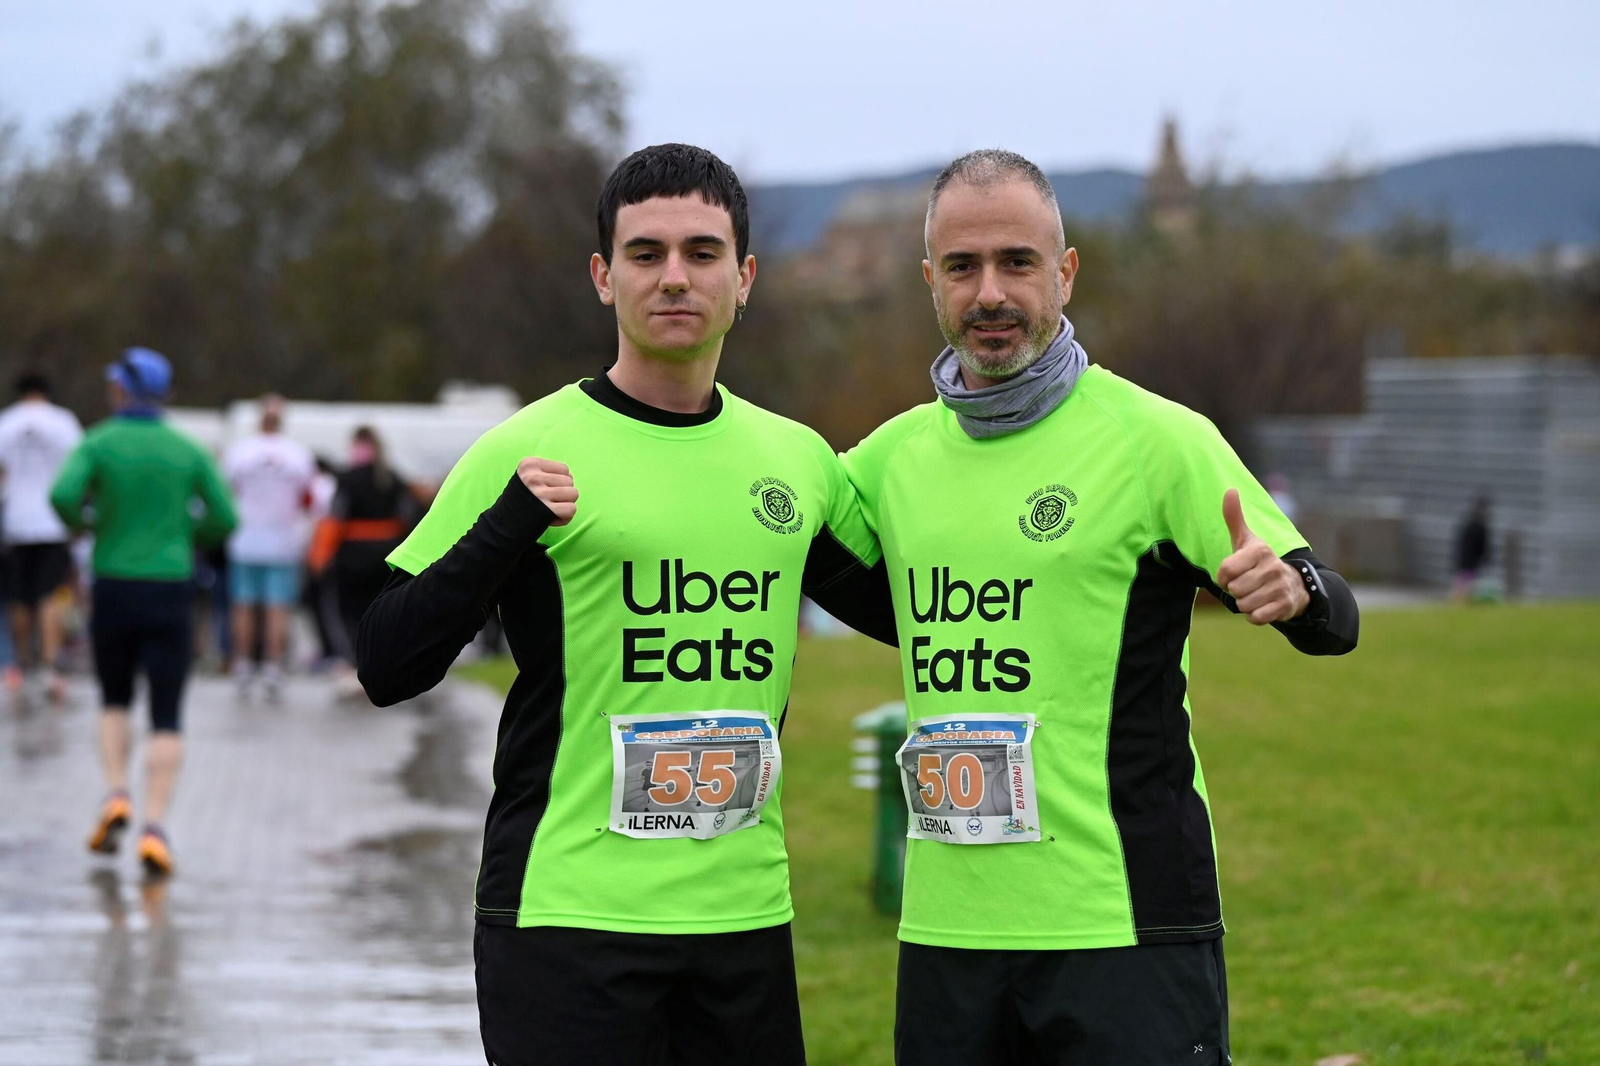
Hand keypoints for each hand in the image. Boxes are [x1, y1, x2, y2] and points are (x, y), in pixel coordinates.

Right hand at [517, 458, 577, 525]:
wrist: (503, 523)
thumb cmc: (521, 499)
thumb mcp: (526, 477)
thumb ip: (547, 473)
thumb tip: (570, 477)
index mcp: (529, 465)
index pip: (564, 469)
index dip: (559, 482)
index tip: (546, 490)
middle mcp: (533, 477)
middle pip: (570, 481)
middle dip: (564, 493)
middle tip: (548, 502)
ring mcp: (539, 494)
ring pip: (574, 494)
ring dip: (566, 504)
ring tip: (551, 508)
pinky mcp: (545, 511)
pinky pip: (571, 509)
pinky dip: (565, 517)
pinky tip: (552, 518)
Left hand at [1215, 488, 1307, 624]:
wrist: (1293, 584)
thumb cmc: (1259, 562)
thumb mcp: (1246, 540)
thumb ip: (1234, 517)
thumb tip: (1230, 490)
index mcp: (1259, 550)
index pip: (1224, 572)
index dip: (1224, 577)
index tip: (1234, 574)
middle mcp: (1272, 567)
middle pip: (1234, 590)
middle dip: (1235, 591)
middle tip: (1247, 585)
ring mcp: (1280, 587)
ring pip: (1244, 605)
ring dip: (1245, 604)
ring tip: (1255, 594)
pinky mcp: (1285, 606)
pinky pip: (1256, 618)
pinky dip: (1254, 616)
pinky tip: (1262, 606)